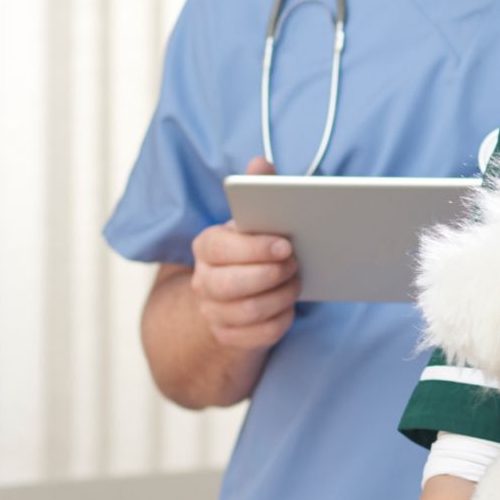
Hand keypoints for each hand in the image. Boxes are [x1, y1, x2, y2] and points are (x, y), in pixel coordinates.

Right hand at [190, 156, 298, 350]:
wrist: (234, 298)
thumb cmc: (250, 251)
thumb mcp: (252, 222)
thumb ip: (257, 190)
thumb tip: (260, 162)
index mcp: (206, 247)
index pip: (221, 247)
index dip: (255, 248)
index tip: (286, 245)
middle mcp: (203, 281)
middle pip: (232, 284)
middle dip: (271, 275)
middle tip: (295, 264)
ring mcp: (213, 312)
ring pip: (250, 311)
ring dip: (281, 297)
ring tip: (296, 283)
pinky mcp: (229, 337)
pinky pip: (261, 334)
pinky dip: (281, 320)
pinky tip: (289, 307)